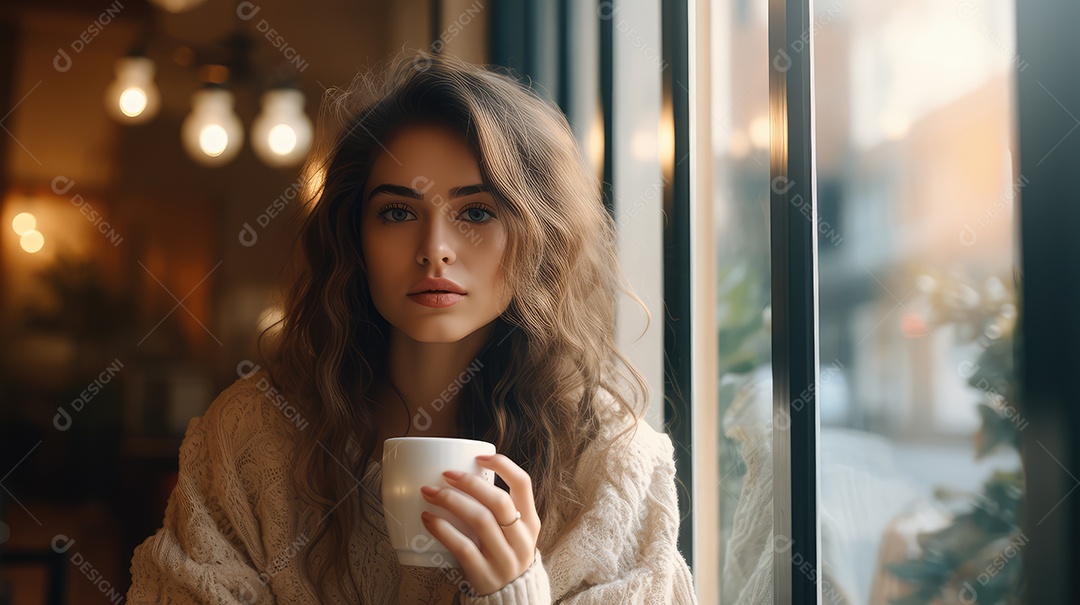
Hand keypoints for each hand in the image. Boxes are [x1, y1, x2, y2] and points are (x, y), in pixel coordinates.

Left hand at [419, 453, 540, 595]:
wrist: (510, 600)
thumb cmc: (504, 557)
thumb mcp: (515, 533)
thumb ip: (501, 510)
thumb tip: (466, 474)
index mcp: (530, 522)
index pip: (523, 484)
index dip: (502, 465)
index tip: (479, 457)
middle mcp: (521, 539)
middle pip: (498, 501)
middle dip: (469, 483)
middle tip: (446, 474)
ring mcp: (504, 558)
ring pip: (480, 520)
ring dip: (451, 501)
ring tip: (430, 493)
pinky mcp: (484, 574)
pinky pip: (462, 547)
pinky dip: (443, 530)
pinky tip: (428, 519)